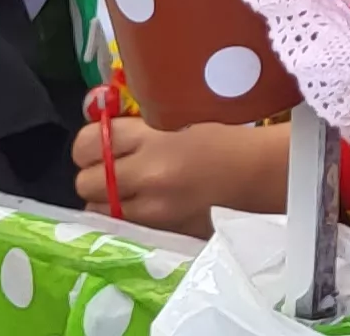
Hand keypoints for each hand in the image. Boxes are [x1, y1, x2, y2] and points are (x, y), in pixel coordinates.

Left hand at [70, 116, 294, 239]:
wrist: (262, 173)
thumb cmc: (226, 137)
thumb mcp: (178, 118)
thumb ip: (139, 126)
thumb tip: (104, 126)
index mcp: (153, 141)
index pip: (91, 143)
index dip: (89, 143)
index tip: (100, 142)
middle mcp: (148, 178)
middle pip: (86, 181)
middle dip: (92, 173)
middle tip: (110, 166)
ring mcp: (154, 211)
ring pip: (98, 209)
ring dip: (105, 198)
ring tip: (124, 188)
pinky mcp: (164, 231)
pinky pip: (123, 226)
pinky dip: (124, 216)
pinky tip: (141, 205)